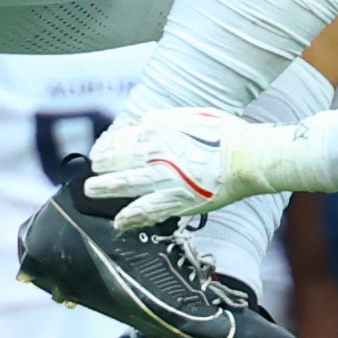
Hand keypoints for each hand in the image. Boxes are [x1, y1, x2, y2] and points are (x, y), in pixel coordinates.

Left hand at [86, 107, 295, 231]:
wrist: (246, 158)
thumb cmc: (225, 135)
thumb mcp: (192, 115)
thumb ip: (164, 120)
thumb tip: (144, 122)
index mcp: (157, 131)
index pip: (123, 139)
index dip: (108, 146)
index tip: (100, 151)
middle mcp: (154, 154)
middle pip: (117, 161)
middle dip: (100, 166)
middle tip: (92, 171)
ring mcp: (162, 179)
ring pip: (124, 185)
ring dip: (104, 188)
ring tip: (90, 191)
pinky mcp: (174, 201)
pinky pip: (145, 210)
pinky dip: (130, 217)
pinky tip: (119, 221)